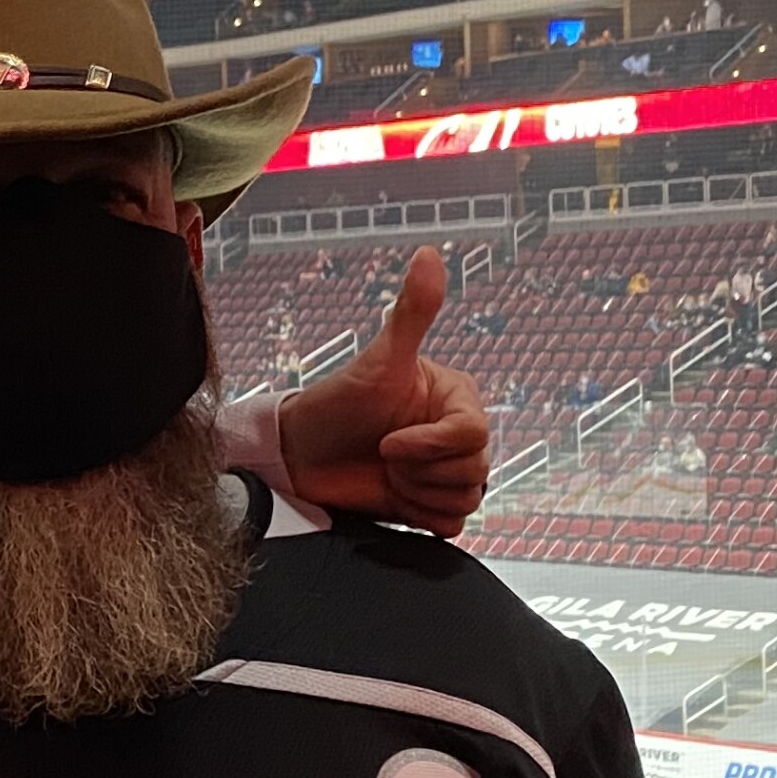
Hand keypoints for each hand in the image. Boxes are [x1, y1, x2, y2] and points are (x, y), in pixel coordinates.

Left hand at [273, 248, 493, 532]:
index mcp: (456, 398)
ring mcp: (445, 470)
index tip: (387, 441)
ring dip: (418, 493)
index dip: (428, 445)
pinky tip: (394, 496)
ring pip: (466, 497)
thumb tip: (429, 253)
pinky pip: (452, 523)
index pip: (473, 434)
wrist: (302, 454)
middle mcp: (456, 433)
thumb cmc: (336, 402)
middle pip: (474, 470)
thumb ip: (410, 311)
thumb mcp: (376, 360)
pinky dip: (421, 515)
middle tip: (382, 455)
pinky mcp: (430, 502)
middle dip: (419, 470)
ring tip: (386, 473)